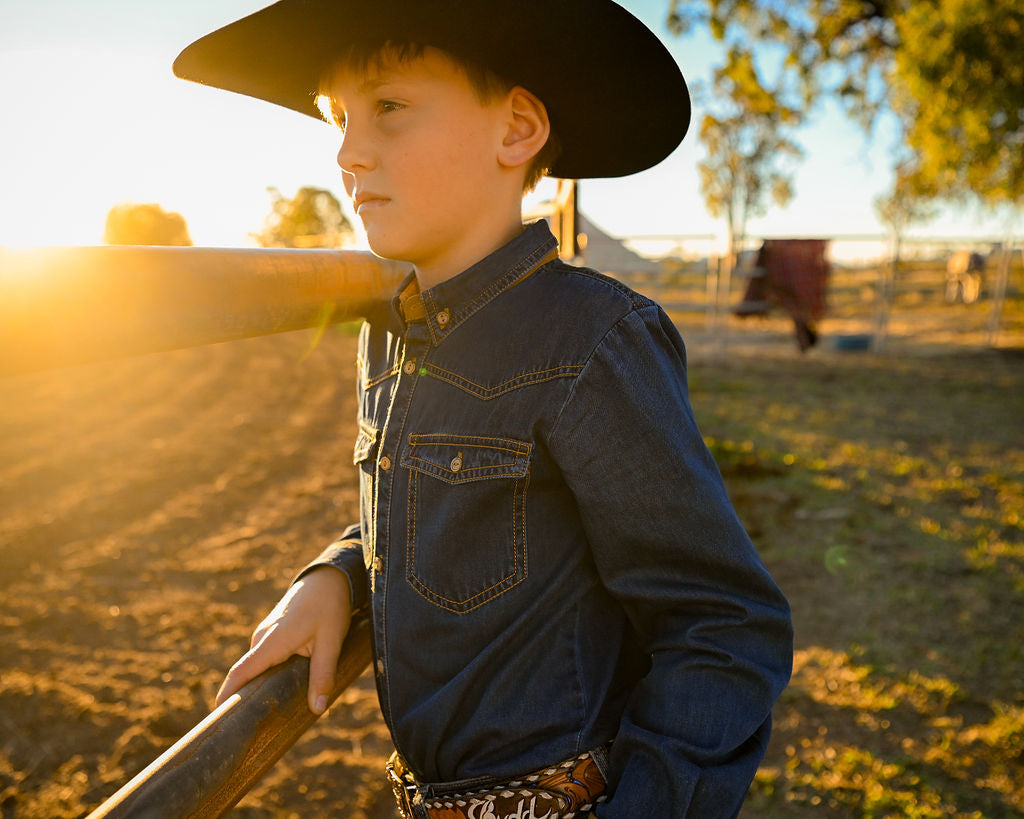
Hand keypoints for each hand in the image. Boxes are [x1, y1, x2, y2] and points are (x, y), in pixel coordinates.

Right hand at [215, 567, 351, 714]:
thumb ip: (322, 675)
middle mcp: (262, 638)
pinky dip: (268, 672)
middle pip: (246, 674)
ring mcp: (265, 634)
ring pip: (257, 666)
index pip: (240, 673)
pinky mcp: (272, 632)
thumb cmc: (329, 607)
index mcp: (271, 641)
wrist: (329, 578)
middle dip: (244, 698)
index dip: (227, 696)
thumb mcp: (331, 642)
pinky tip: (281, 687)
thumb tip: (317, 709)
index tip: (217, 719)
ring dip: (260, 685)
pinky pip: (265, 657)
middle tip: (246, 728)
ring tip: (267, 714)